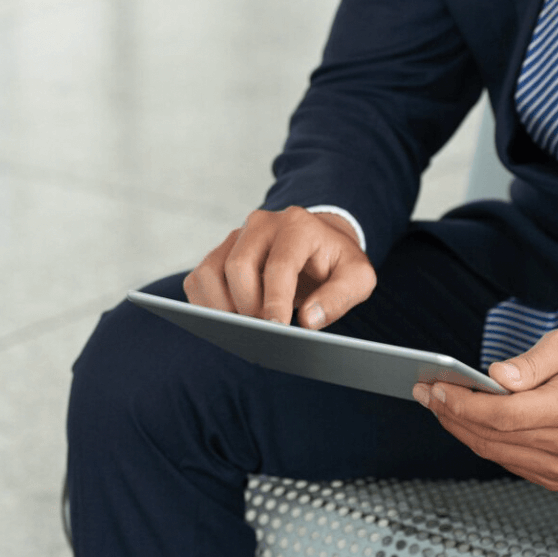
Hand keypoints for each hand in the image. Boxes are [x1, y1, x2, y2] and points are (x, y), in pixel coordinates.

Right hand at [183, 207, 375, 328]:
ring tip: (243, 329)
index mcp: (298, 226)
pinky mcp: (219, 253)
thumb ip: (340, 297)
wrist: (318, 244)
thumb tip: (309, 320)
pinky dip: (206, 305)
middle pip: (238, 266)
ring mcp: (236, 237)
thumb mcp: (359, 278)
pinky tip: (226, 322)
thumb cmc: (336, 264)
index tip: (275, 329)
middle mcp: (261, 225)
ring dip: (222, 308)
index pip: (279, 265)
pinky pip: (198, 280)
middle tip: (263, 331)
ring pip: (211, 272)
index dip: (274, 301)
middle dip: (248, 306)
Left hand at [412, 328, 557, 489]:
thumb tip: (495, 377)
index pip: (507, 415)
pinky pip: (507, 461)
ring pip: (495, 452)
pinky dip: (483, 441)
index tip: (436, 388)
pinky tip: (465, 420)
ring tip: (437, 404)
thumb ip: (531, 362)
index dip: (465, 404)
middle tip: (425, 392)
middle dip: (452, 414)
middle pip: (495, 436)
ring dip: (460, 429)